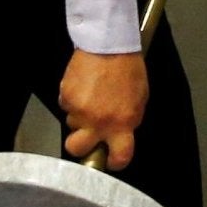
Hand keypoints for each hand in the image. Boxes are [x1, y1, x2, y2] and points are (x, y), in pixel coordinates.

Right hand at [59, 49, 149, 168]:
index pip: (120, 156)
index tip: (112, 159)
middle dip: (80, 146)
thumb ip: (128, 120)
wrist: (109, 44)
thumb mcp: (140, 98)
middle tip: (86, 137)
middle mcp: (99, 122)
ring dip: (78, 116)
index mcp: (123, 124)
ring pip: (71, 124)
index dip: (115, 161)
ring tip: (90, 96)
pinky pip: (66, 105)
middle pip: (78, 149)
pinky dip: (72, 99)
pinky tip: (83, 85)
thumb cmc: (128, 68)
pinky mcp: (66, 96)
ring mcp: (80, 110)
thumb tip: (120, 133)